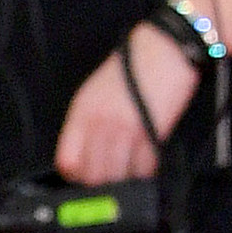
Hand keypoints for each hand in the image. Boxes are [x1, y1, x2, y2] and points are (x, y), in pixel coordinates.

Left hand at [55, 22, 196, 183]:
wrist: (163, 50)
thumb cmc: (131, 67)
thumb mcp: (95, 91)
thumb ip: (86, 123)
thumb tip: (84, 154)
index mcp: (82, 113)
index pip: (68, 162)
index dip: (76, 175)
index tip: (85, 176)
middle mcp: (101, 124)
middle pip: (93, 175)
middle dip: (101, 182)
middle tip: (110, 179)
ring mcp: (126, 130)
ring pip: (118, 176)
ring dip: (124, 179)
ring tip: (129, 172)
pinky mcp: (152, 134)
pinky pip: (144, 168)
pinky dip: (145, 171)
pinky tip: (146, 163)